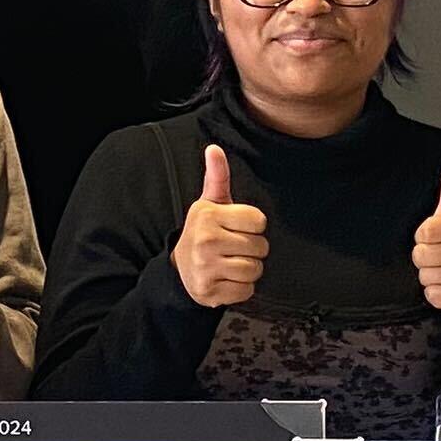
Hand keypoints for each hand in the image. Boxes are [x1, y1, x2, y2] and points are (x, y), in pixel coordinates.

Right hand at [172, 144, 270, 309]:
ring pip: (255, 270)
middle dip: (252, 249)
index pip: (258, 220)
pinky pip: (246, 291)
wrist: (180, 270)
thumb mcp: (209, 203)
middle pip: (260, 247)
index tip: (237, 228)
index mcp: (208, 215)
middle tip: (234, 248)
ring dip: (248, 270)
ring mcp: (206, 268)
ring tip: (231, 263)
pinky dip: (241, 288)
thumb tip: (214, 149)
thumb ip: (217, 177)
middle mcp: (205, 240)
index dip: (253, 226)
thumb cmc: (204, 233)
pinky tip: (227, 279)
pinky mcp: (209, 291)